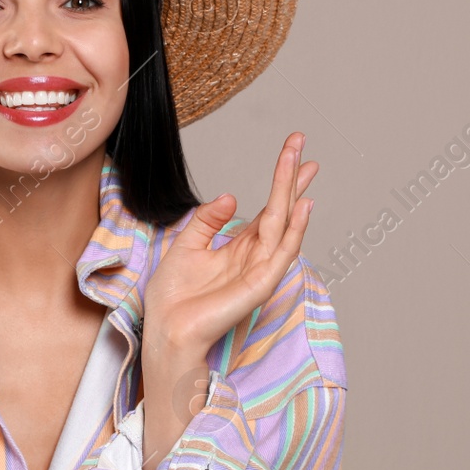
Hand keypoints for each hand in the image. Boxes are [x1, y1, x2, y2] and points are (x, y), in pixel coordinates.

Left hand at [143, 131, 317, 361]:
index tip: (293, 150)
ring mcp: (261, 269)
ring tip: (303, 161)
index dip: (281, 180)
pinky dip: (295, 229)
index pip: (269, 208)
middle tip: (301, 141)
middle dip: (291, 176)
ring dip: (293, 191)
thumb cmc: (174, 297)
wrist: (166, 329)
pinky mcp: (261, 284)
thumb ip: (208, 220)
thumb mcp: (186, 244)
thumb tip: (232, 196)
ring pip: (284, 223)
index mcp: (239, 247)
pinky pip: (282, 252)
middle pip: (281, 209)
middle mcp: (255, 255)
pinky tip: (303, 205)